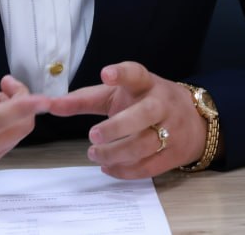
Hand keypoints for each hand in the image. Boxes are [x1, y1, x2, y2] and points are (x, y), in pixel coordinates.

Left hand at [48, 62, 205, 178]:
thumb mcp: (117, 94)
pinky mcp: (174, 154)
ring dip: (116, 153)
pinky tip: (108, 167)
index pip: (136, 74)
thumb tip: (50, 105)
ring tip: (94, 154)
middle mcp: (161, 104)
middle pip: (143, 115)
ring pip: (144, 144)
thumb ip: (84, 99)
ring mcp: (172, 129)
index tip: (106, 74)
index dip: (121, 74)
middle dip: (117, 127)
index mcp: (146, 83)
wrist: (194, 120)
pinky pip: (149, 166)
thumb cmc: (144, 101)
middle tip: (93, 135)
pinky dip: (125, 170)